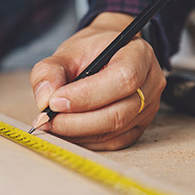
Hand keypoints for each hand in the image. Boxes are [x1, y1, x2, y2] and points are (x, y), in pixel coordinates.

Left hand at [30, 13, 165, 149]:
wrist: (106, 55)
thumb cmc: (90, 52)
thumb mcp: (67, 52)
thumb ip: (49, 71)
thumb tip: (44, 99)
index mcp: (139, 55)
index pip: (122, 79)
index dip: (87, 95)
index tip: (55, 101)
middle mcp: (150, 83)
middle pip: (119, 112)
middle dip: (78, 121)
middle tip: (48, 120)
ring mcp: (148, 108)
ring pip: (115, 131)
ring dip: (78, 133)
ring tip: (52, 125)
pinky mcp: (139, 127)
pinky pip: (113, 142)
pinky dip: (87, 141)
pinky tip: (67, 132)